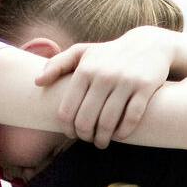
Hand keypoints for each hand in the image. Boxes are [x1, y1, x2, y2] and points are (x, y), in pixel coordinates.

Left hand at [34, 27, 174, 146]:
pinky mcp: (145, 87)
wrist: (149, 44)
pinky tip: (120, 135)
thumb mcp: (83, 52)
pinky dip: (124, 132)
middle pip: (86, 120)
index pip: (67, 111)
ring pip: (108, 122)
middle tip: (89, 139)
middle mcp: (104, 75)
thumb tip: (37, 82)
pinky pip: (132, 118)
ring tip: (102, 142)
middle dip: (85, 136)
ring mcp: (125, 82)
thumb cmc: (109, 53)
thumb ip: (58, 64)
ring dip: (103, 139)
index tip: (72, 134)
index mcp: (85, 70)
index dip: (67, 129)